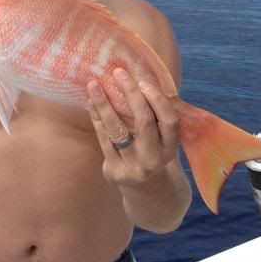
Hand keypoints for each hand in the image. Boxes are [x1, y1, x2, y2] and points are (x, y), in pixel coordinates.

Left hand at [87, 68, 179, 187]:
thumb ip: (154, 116)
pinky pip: (104, 139)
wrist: (144, 188)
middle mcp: (154, 158)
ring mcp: (134, 167)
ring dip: (104, 104)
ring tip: (94, 85)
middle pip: (144, 122)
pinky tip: (90, 103)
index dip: (157, 100)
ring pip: (118, 130)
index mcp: (170, 147)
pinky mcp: (115, 171)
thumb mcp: (160, 138)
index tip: (143, 81)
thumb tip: (136, 77)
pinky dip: (97, 118)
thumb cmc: (151, 150)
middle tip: (118, 73)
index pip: (169, 121)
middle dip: (131, 94)